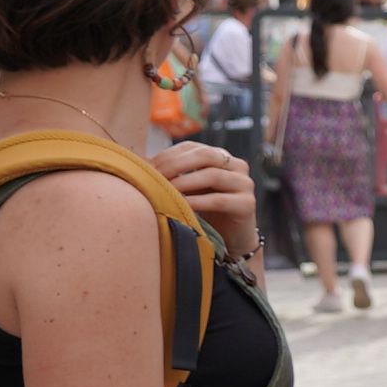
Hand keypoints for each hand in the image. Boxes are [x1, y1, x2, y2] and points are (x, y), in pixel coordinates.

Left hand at [151, 140, 258, 267]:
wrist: (230, 239)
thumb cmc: (204, 211)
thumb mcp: (188, 188)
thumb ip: (173, 174)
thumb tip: (139, 162)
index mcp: (220, 157)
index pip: (192, 147)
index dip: (168, 155)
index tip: (146, 168)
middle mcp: (236, 166)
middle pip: (205, 155)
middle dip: (176, 165)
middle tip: (155, 177)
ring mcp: (245, 184)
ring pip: (213, 175)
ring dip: (185, 183)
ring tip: (166, 191)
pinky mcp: (248, 204)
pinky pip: (220, 200)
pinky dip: (198, 202)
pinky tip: (182, 206)